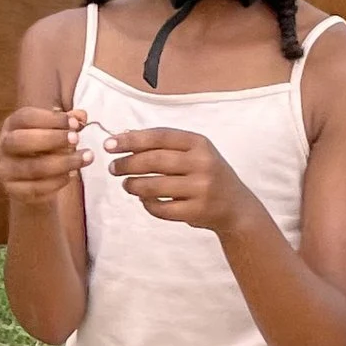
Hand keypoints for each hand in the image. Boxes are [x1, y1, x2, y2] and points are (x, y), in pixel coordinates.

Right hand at [0, 102, 89, 203]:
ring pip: (33, 168)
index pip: (26, 117)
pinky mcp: (14, 190)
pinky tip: (71, 175)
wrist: (31, 180)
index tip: (74, 123)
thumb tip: (81, 116)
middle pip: (22, 140)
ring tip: (85, 158)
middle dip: (52, 139)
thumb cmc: (45, 148)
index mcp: (12, 125)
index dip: (51, 119)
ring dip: (63, 162)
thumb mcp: (56, 131)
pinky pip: (37, 188)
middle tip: (77, 139)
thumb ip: (68, 122)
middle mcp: (3, 146)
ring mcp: (6, 170)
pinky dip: (58, 181)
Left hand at [107, 127, 251, 232]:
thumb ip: (163, 143)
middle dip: (127, 164)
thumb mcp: (193, 153)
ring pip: (154, 186)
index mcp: (199, 143)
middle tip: (113, 168)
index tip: (109, 144)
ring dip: (133, 185)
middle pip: (154, 160)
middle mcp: (202, 163)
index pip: (159, 136)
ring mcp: (201, 188)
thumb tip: (125, 134)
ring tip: (126, 184)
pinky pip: (161, 209)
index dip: (131, 140)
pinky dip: (147, 204)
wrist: (235, 207)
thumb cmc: (206, 175)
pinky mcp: (197, 211)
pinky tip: (143, 200)